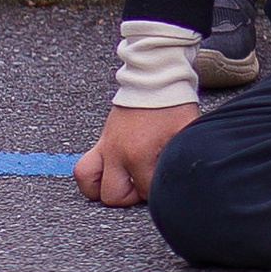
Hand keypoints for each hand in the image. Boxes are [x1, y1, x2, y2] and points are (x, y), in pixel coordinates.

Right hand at [74, 101, 196, 205]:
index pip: (145, 192)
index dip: (158, 191)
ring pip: (87, 183)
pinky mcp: (101, 139)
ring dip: (103, 188)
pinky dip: (93, 174)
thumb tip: (186, 177)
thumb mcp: (185, 133)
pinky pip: (84, 166)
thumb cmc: (171, 103)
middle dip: (130, 195)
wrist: (155, 76)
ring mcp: (105, 145)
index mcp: (138, 153)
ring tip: (123, 182)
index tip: (165, 180)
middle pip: (113, 195)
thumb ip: (183, 158)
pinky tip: (112, 172)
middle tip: (143, 183)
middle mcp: (116, 152)